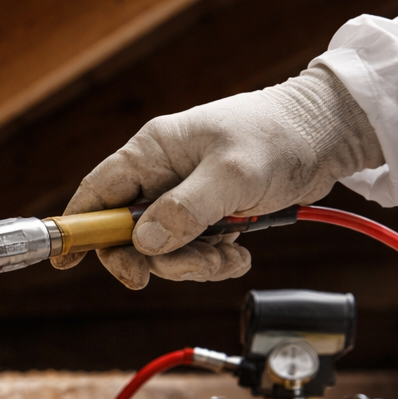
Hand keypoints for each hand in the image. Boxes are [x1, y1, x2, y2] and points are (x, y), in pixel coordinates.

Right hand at [53, 66, 382, 288]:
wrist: (330, 131)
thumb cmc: (280, 135)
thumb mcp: (231, 174)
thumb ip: (184, 210)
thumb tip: (144, 244)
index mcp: (151, 153)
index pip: (96, 194)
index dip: (77, 229)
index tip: (67, 261)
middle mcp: (161, 174)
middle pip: (127, 234)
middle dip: (154, 259)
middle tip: (184, 267)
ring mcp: (184, 195)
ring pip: (163, 249)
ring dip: (193, 263)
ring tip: (228, 255)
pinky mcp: (209, 212)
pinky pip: (193, 250)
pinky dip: (214, 260)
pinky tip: (239, 253)